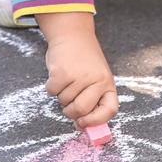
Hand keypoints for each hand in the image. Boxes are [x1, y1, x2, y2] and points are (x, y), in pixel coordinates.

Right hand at [39, 12, 118, 128]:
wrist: (73, 35)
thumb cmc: (84, 61)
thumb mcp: (96, 78)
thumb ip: (93, 99)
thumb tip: (82, 126)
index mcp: (108, 83)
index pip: (110, 110)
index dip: (97, 121)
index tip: (84, 123)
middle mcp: (96, 80)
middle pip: (81, 110)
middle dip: (71, 112)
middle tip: (68, 103)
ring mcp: (79, 76)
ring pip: (64, 101)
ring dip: (61, 95)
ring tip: (66, 80)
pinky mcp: (62, 72)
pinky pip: (52, 92)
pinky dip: (51, 87)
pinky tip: (57, 75)